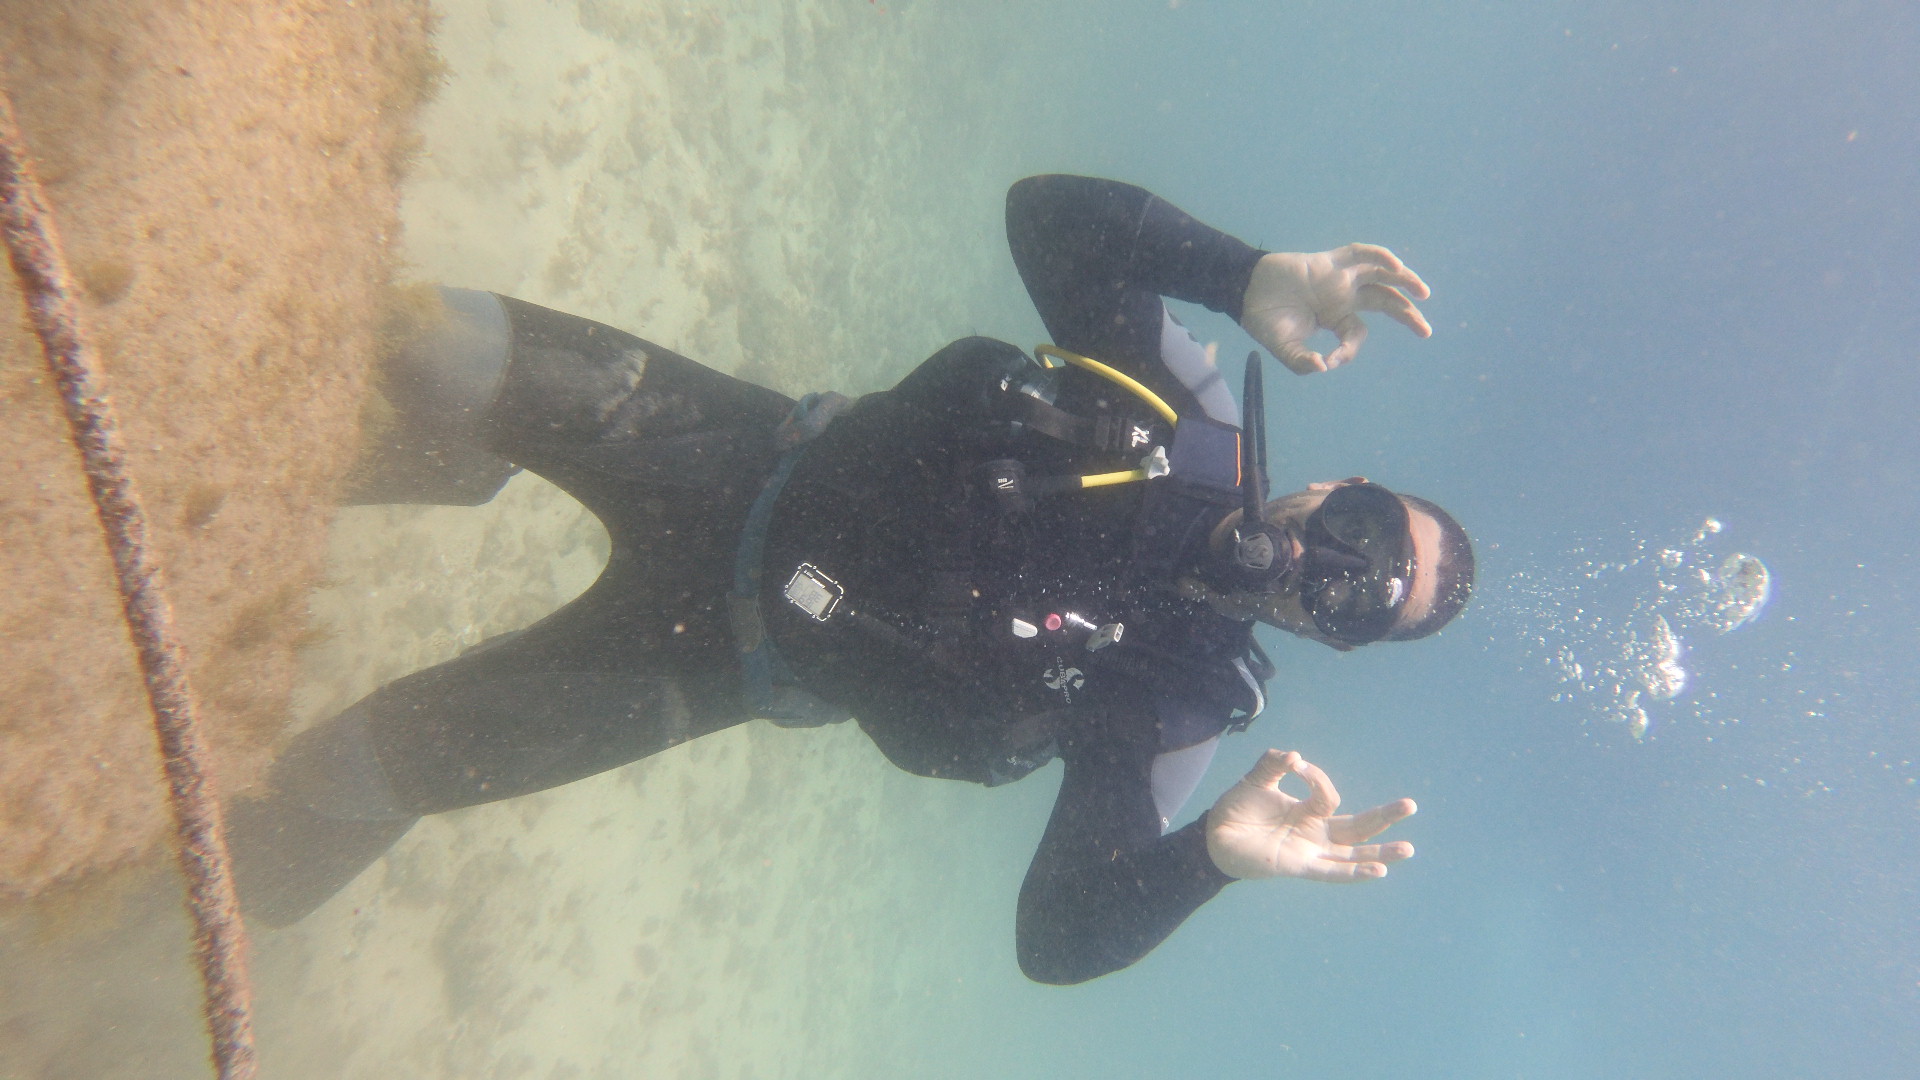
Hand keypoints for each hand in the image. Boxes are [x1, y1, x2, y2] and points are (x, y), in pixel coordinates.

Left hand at [1205, 749, 1416, 880]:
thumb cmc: (1237, 810)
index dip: (1316, 778)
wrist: (1212, 837)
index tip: (1295, 765)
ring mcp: (1310, 851)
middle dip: (1385, 816)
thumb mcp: (1256, 780)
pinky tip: (1377, 871)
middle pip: (1358, 826)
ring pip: (1353, 853)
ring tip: (1408, 848)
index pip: (1328, 795)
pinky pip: (1332, 872)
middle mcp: (1315, 832)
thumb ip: (1273, 763)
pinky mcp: (1299, 866)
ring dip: (1380, 852)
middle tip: (1411, 804)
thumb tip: (1295, 757)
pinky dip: (1354, 873)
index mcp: (1309, 810)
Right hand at [1240, 245, 1431, 373]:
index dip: (1349, 350)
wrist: (1243, 289)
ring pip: (1381, 276)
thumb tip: (1323, 367)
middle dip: (1407, 314)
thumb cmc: (1263, 318)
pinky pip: (1361, 254)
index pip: (1356, 333)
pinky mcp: (1331, 261)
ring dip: (1405, 282)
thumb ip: (1300, 361)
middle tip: (1426, 331)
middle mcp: (1343, 296)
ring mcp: (1339, 277)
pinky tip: (1395, 267)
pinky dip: (1380, 258)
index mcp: (1335, 317)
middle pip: (1385, 302)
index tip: (1334, 359)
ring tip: (1424, 292)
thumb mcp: (1283, 347)